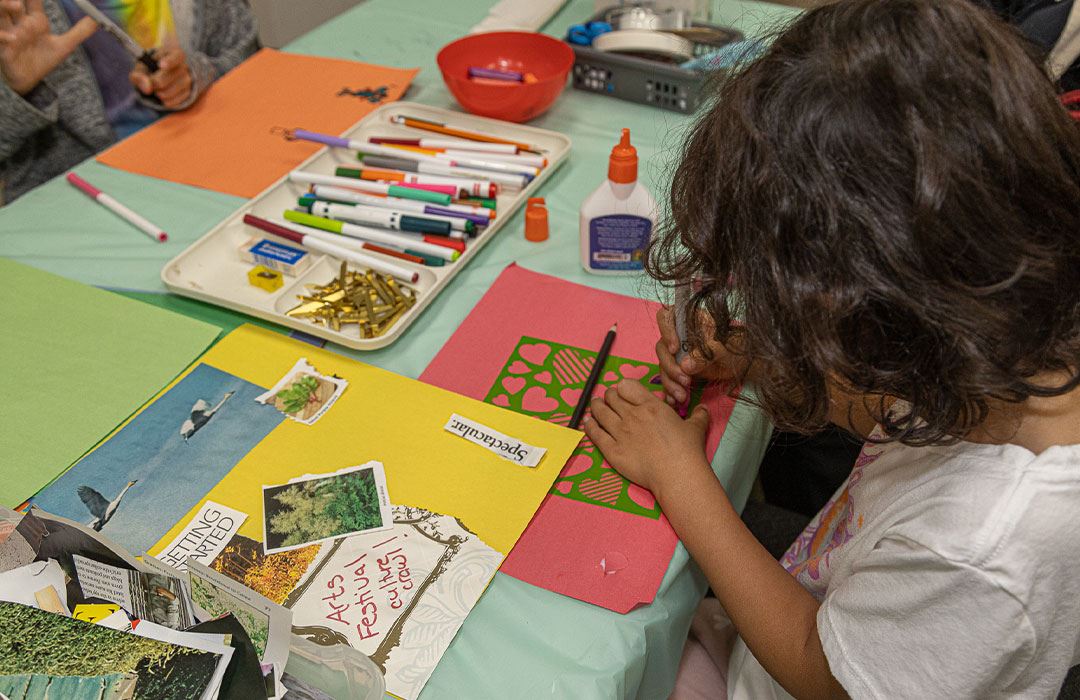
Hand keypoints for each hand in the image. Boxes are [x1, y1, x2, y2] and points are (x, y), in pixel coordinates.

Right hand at [0, 0, 96, 94]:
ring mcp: (10, 34)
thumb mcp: (65, 45)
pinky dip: (4, 37)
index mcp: (35, 20)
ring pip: (1, 16)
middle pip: (12, 3)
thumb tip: (97, 19)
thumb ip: (80, 31)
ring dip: (5, 8)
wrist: (31, 81)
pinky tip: (12, 38)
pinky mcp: (4, 50)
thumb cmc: (43, 59)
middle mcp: (20, 23)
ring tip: (16, 6)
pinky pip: (0, 40)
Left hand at [130, 46, 191, 107]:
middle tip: (150, 81)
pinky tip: (162, 95)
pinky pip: (174, 101)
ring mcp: (187, 80)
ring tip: (156, 88)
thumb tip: (148, 88)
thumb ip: (139, 76)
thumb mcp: (141, 68)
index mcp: (174, 53)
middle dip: (154, 83)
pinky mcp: (188, 93)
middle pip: (165, 78)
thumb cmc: (150, 68)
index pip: (175, 57)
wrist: (161, 75)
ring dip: (158, 93)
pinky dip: (164, 101)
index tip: (161, 65)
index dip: (168, 62)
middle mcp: (184, 66)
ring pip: (169, 92)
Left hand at [584, 379, 711, 495]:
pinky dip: (589, 426)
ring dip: (596, 407)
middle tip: (608, 399)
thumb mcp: (696, 427)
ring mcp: (620, 433)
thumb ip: (698, 415)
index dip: (623, 388)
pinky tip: (588, 423)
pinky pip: (595, 434)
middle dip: (608, 396)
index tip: (623, 392)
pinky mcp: (612, 451)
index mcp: (650, 406)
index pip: (626, 386)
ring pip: (600, 412)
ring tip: (595, 405)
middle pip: (611, 397)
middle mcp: (632, 416)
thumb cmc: (687, 450)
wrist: (677, 475)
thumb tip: (703, 408)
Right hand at [655, 306, 747, 404]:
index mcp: (688, 320)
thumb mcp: (723, 348)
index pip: (666, 317)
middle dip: (670, 366)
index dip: (666, 331)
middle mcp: (678, 336)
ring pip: (663, 366)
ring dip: (670, 382)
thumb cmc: (735, 347)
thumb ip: (705, 354)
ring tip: (682, 396)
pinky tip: (675, 401)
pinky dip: (670, 391)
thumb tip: (685, 366)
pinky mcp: (678, 370)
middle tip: (685, 380)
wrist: (743, 363)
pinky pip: (668, 380)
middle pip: (662, 347)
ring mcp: (677, 354)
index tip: (675, 349)